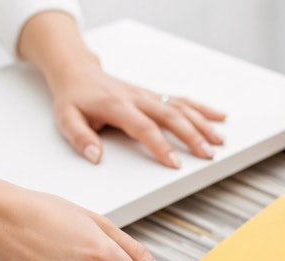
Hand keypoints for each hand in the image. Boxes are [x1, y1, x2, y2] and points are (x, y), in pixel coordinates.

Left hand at [19, 11, 224, 167]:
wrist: (79, 73)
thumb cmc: (74, 98)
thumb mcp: (66, 118)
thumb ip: (80, 137)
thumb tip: (95, 156)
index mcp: (116, 105)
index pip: (143, 127)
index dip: (160, 145)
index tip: (174, 162)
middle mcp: (137, 98)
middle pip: (170, 116)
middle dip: (191, 136)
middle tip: (207, 154)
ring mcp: (148, 95)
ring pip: (180, 107)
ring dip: (201, 124)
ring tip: (218, 141)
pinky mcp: (154, 95)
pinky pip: (181, 100)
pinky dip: (202, 108)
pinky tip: (218, 117)